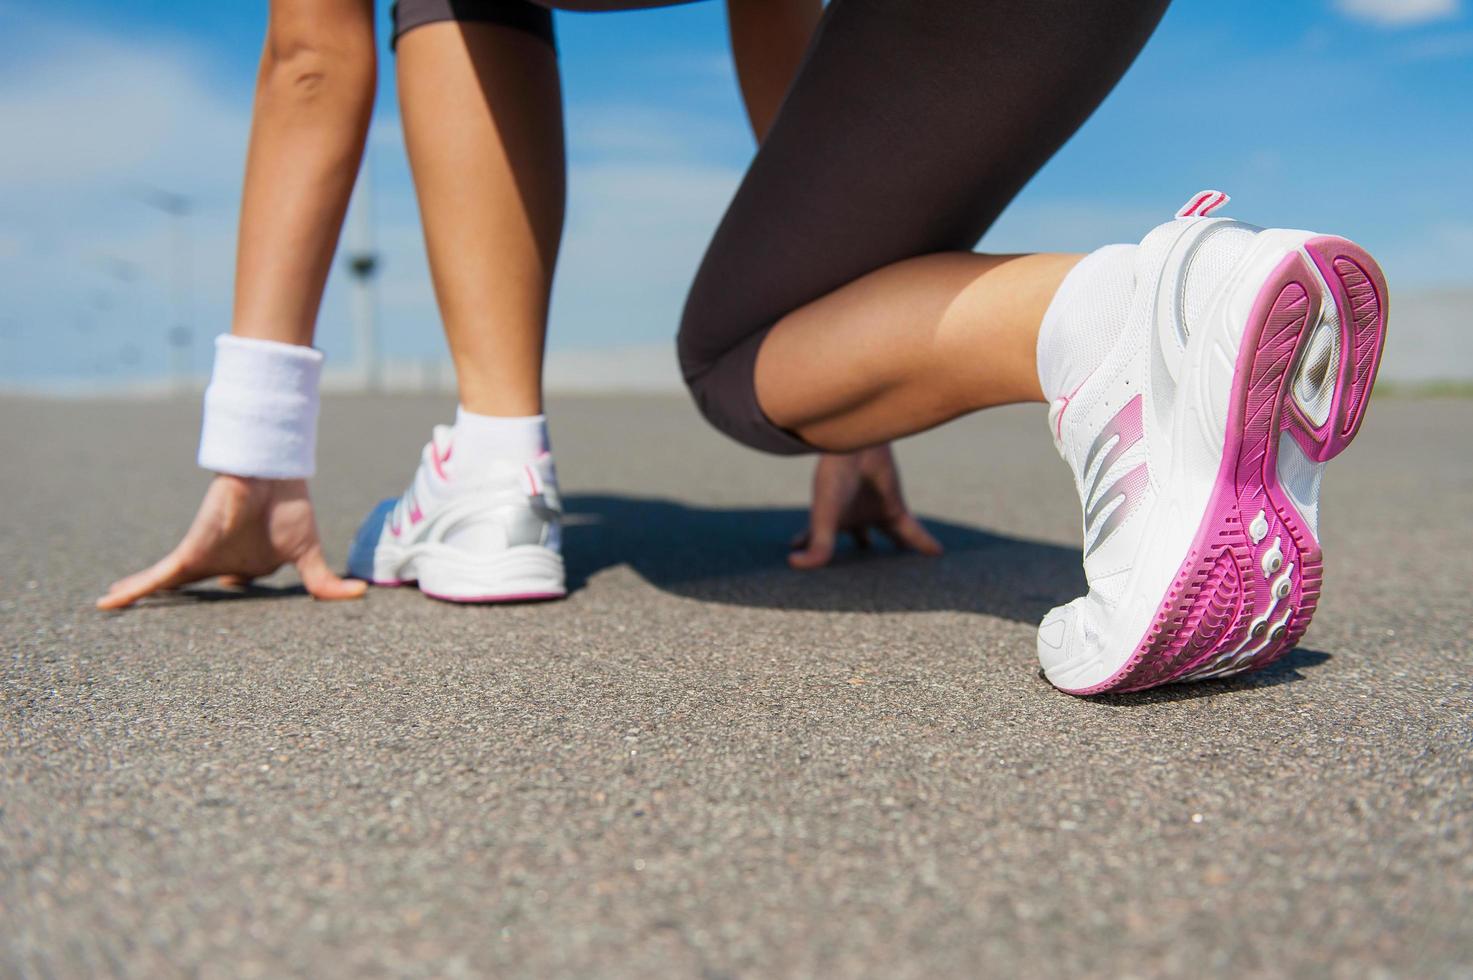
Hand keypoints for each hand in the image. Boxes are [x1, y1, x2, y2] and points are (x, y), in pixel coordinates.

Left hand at [96, 475, 365, 608]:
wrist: (271, 476)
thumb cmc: (290, 509)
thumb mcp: (308, 554)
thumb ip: (324, 582)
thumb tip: (359, 594)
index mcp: (246, 563)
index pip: (231, 583)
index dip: (227, 589)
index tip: (226, 592)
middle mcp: (220, 561)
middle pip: (191, 585)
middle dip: (173, 595)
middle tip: (154, 611)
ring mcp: (202, 558)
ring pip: (165, 585)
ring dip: (139, 593)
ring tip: (110, 605)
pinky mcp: (190, 554)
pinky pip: (155, 579)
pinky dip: (132, 591)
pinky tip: (106, 603)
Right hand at [789, 444, 942, 569]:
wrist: (856, 445)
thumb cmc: (833, 480)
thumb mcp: (823, 516)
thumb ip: (817, 545)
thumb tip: (794, 564)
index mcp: (829, 523)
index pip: (816, 542)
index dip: (810, 552)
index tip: (803, 559)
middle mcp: (853, 519)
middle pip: (858, 540)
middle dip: (860, 553)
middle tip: (866, 573)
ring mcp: (875, 513)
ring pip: (889, 539)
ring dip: (896, 548)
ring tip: (906, 568)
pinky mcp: (896, 510)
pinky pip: (913, 533)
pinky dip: (923, 544)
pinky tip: (936, 554)